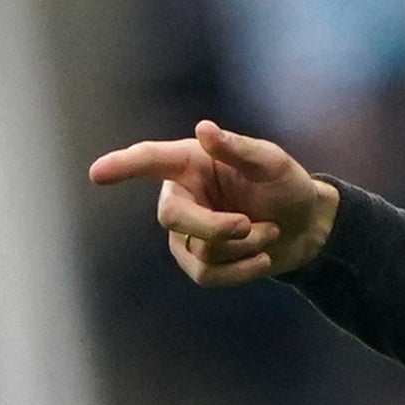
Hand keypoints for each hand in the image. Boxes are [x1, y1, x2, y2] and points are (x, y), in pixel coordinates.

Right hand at [86, 120, 337, 286]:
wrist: (307, 226)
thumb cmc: (286, 186)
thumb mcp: (271, 163)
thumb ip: (239, 148)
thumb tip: (205, 129)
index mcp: (190, 163)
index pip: (150, 161)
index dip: (123, 166)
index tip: (97, 174)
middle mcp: (181, 196)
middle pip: (172, 217)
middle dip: (216, 227)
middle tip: (250, 224)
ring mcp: (186, 232)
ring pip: (199, 250)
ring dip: (244, 246)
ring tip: (268, 232)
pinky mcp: (198, 262)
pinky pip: (208, 275)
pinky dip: (244, 270)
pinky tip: (263, 258)